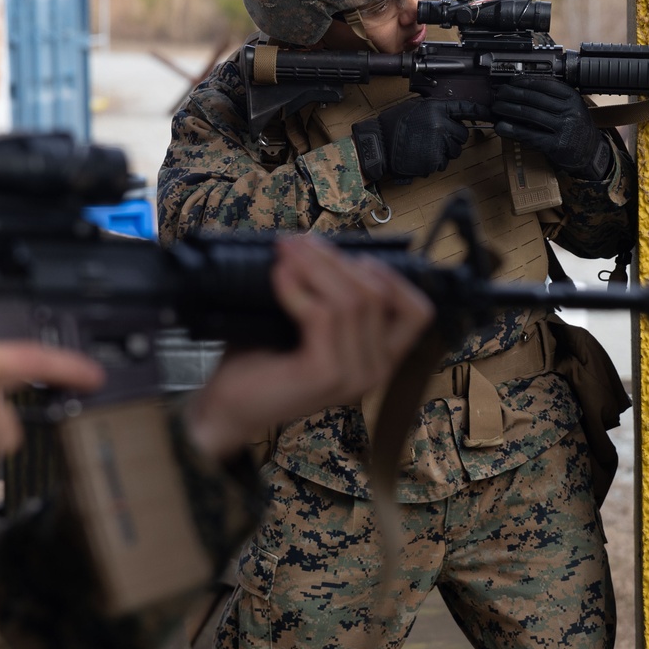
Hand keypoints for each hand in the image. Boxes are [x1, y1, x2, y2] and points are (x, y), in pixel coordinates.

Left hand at [183, 235, 433, 461]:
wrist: (230, 406)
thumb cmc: (267, 360)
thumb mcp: (310, 323)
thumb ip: (332, 295)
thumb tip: (327, 246)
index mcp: (380, 357)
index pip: (418, 312)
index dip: (393, 277)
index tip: (354, 256)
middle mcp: (377, 370)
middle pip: (377, 294)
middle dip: (337, 260)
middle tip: (299, 242)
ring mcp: (355, 376)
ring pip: (351, 300)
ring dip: (315, 267)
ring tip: (285, 252)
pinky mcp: (327, 375)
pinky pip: (322, 315)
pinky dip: (298, 288)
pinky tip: (279, 274)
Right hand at [351, 98, 485, 183]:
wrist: (379, 145)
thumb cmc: (392, 125)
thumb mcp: (415, 108)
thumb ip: (435, 110)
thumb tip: (451, 114)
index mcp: (436, 108)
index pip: (464, 108)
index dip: (479, 111)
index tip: (491, 113)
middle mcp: (440, 124)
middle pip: (462, 135)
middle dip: (453, 138)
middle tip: (434, 138)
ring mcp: (438, 143)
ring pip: (454, 151)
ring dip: (444, 151)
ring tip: (424, 147)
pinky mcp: (434, 160)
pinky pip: (443, 163)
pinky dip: (434, 162)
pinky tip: (420, 156)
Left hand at [491, 76, 611, 178]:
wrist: (590, 152)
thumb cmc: (576, 127)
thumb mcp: (571, 106)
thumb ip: (554, 97)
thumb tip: (523, 87)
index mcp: (572, 97)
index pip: (544, 84)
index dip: (524, 81)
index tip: (511, 82)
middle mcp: (569, 111)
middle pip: (534, 98)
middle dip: (512, 94)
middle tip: (498, 93)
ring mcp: (563, 128)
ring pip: (529, 114)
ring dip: (508, 109)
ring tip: (496, 107)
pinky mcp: (556, 145)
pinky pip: (529, 135)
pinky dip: (512, 130)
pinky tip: (501, 127)